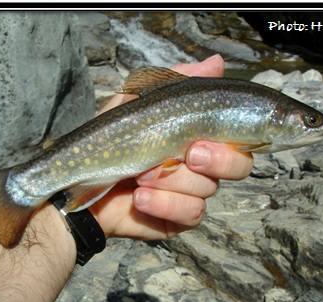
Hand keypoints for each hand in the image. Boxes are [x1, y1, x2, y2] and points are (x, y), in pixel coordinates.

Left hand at [90, 55, 253, 239]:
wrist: (82, 181)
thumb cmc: (110, 139)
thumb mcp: (138, 101)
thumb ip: (178, 80)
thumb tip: (217, 63)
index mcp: (199, 136)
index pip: (239, 139)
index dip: (232, 141)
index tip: (200, 141)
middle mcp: (202, 166)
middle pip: (239, 166)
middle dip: (216, 161)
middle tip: (186, 155)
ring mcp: (192, 193)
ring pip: (208, 189)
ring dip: (170, 181)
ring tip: (139, 175)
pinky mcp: (180, 218)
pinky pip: (191, 213)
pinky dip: (164, 203)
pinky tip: (139, 197)